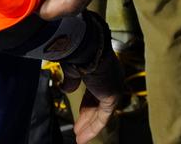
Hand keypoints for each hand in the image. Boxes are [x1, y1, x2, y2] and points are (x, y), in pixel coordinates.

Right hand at [60, 13, 122, 143]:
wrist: (87, 46)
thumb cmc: (79, 51)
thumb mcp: (72, 68)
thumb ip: (71, 80)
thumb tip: (65, 89)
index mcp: (102, 67)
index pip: (95, 90)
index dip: (86, 103)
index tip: (79, 113)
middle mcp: (111, 76)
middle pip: (99, 102)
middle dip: (87, 116)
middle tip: (79, 127)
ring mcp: (114, 86)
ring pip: (102, 112)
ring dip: (89, 125)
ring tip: (79, 137)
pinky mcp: (113, 96)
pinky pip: (104, 117)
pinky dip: (93, 128)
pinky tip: (82, 136)